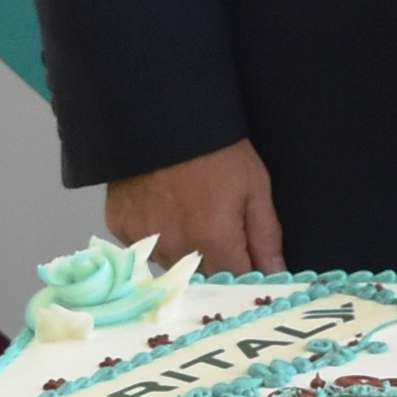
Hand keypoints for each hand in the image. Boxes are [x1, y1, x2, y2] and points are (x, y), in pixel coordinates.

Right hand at [104, 137, 286, 277]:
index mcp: (214, 239)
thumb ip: (265, 236)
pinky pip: (144, 247)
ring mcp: (145, 239)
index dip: (245, 271)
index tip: (248, 257)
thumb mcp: (255, 186)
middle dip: (216, 260)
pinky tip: (164, 207)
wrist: (165, 115)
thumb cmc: (217, 148)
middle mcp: (176, 248)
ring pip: (172, 265)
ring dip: (185, 251)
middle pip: (202, 277)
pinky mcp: (120, 227)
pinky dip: (156, 235)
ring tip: (190, 211)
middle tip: (218, 224)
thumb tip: (276, 274)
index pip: (235, 282)